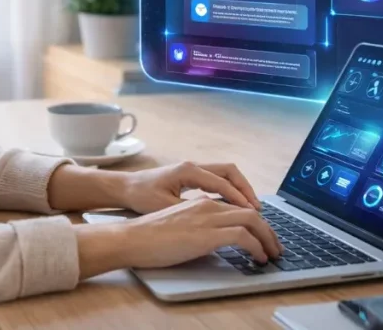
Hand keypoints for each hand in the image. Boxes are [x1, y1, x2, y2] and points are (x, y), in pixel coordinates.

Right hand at [75, 197, 282, 278]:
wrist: (133, 238)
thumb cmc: (150, 236)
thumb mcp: (180, 224)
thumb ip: (199, 225)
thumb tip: (215, 238)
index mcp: (201, 202)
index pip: (238, 207)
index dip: (255, 221)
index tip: (263, 235)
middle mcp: (208, 205)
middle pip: (251, 212)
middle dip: (268, 230)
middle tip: (276, 246)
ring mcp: (209, 217)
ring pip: (252, 221)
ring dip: (268, 239)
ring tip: (273, 254)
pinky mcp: (208, 234)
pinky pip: (244, 236)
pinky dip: (257, 247)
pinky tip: (259, 258)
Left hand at [118, 161, 260, 213]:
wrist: (124, 188)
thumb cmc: (141, 196)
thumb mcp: (165, 206)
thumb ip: (189, 209)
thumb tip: (214, 217)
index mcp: (188, 171)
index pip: (222, 183)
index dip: (239, 198)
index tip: (252, 212)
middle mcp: (193, 166)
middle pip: (229, 171)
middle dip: (245, 188)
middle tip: (257, 208)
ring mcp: (193, 169)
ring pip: (225, 173)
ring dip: (239, 188)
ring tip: (251, 207)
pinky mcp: (191, 176)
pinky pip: (217, 179)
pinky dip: (229, 189)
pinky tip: (233, 205)